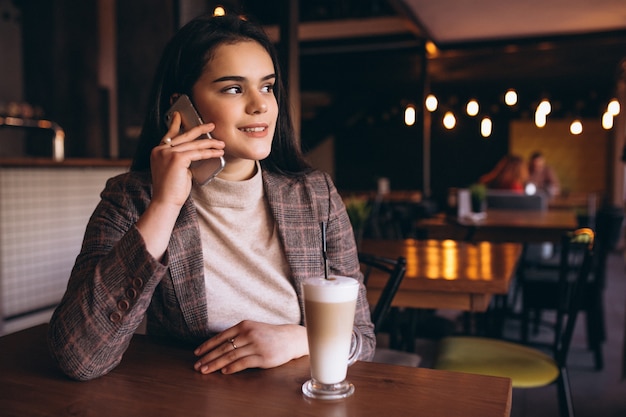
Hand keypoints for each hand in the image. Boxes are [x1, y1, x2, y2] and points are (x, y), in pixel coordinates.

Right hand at [135, 112, 224, 259]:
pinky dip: (209, 153)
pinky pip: (197, 153)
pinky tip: (218, 152)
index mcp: (157, 151)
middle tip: (211, 125)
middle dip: (200, 130)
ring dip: (210, 144)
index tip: (178, 115)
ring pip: (193, 145)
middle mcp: (160, 150)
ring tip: (221, 143)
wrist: (166, 202)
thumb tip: (195, 153)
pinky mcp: (176, 159)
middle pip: (184, 136)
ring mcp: (167, 153)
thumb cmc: (171, 190)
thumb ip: (181, 159)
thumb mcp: (175, 170)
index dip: (175, 125)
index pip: (169, 135)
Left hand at [193, 320, 307, 374]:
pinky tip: (224, 372)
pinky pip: (243, 363)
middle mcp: (249, 334)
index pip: (221, 336)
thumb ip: (237, 334)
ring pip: (231, 356)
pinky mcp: (263, 357)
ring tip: (206, 370)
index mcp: (244, 325)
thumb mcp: (253, 328)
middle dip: (208, 357)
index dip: (207, 345)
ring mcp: (256, 345)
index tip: (197, 353)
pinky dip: (232, 368)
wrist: (290, 338)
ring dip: (216, 364)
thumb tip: (218, 345)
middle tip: (198, 365)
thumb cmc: (269, 334)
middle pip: (223, 347)